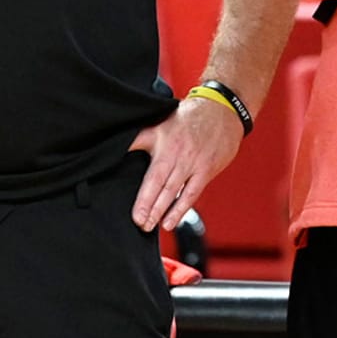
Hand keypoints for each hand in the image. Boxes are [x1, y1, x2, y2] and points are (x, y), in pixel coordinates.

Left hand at [128, 97, 244, 232]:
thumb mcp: (159, 123)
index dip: (144, 197)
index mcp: (163, 142)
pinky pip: (193, 193)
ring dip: (164, 211)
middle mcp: (178, 155)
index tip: (136, 214)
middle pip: (162, 186)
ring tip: (153, 226)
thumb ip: (139, 138)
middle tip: (141, 225)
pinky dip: (182, 208)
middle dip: (151, 208)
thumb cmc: (187, 117)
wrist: (220, 111)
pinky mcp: (206, 171)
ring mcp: (193, 164)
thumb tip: (116, 148)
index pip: (152, 176)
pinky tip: (172, 220)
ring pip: (176, 191)